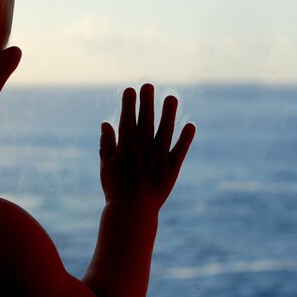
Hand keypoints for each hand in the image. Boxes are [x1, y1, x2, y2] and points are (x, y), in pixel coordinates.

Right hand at [99, 84, 194, 210]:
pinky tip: (190, 125)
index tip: (130, 89)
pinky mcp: (171, 169)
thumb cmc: (115, 189)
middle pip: (146, 121)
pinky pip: (180, 151)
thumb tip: (105, 123)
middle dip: (147, 102)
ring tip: (171, 97)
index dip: (128, 104)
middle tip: (149, 85)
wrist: (132, 212)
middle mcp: (143, 149)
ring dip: (168, 114)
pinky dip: (185, 138)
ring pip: (164, 131)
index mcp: (126, 148)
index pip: (127, 121)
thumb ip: (106, 144)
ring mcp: (158, 158)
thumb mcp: (106, 166)